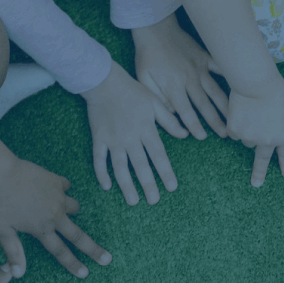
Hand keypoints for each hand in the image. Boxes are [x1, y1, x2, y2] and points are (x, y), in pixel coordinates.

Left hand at [0, 158, 111, 278]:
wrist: (3, 174)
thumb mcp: (3, 230)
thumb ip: (13, 252)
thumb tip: (17, 275)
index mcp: (41, 229)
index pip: (60, 252)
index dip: (73, 264)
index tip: (85, 274)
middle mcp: (55, 215)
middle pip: (78, 236)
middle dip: (94, 250)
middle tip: (107, 259)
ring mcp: (58, 198)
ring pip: (74, 207)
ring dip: (72, 211)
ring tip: (65, 210)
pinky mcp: (57, 181)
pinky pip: (65, 186)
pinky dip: (62, 188)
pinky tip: (54, 187)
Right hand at [82, 61, 187, 205]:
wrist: (104, 81)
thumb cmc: (132, 91)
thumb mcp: (155, 102)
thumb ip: (169, 121)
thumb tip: (185, 135)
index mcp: (146, 129)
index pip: (158, 155)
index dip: (165, 172)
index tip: (172, 187)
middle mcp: (130, 137)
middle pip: (140, 166)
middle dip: (148, 185)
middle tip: (154, 201)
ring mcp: (113, 139)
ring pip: (120, 167)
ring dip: (126, 185)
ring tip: (133, 201)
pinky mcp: (98, 138)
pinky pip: (99, 159)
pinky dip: (101, 173)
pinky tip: (106, 186)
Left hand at [132, 14, 230, 139]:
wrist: (155, 28)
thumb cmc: (147, 56)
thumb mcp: (143, 78)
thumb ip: (157, 98)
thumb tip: (173, 113)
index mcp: (173, 86)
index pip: (185, 111)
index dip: (194, 125)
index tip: (201, 137)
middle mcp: (189, 79)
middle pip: (204, 104)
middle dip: (215, 121)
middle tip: (226, 134)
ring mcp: (200, 68)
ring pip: (215, 90)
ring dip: (225, 105)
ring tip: (235, 117)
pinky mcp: (205, 57)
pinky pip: (220, 68)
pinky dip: (230, 76)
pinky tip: (242, 85)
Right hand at [226, 77, 283, 186]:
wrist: (256, 84)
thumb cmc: (275, 91)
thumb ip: (281, 125)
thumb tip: (271, 132)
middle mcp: (268, 141)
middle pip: (262, 159)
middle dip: (259, 173)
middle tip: (256, 184)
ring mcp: (251, 138)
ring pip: (247, 140)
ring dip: (248, 131)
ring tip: (251, 113)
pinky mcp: (236, 131)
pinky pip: (235, 132)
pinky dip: (236, 124)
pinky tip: (241, 112)